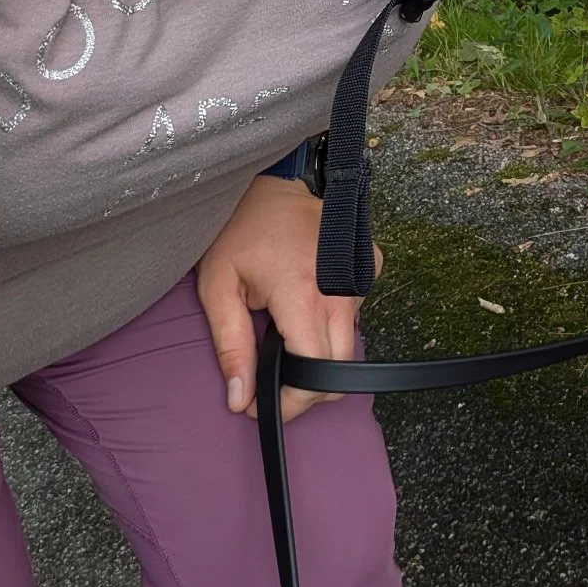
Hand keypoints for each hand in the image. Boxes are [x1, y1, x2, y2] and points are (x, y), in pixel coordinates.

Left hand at [196, 174, 383, 422]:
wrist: (270, 181)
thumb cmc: (238, 231)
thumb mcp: (217, 288)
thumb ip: (230, 347)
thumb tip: (240, 399)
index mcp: (304, 293)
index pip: (316, 372)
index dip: (290, 401)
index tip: (260, 405)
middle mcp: (341, 288)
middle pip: (341, 366)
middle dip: (307, 388)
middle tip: (271, 383)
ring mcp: (361, 276)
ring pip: (348, 341)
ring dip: (318, 354)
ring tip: (281, 336)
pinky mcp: (370, 266)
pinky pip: (355, 313)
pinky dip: (331, 324)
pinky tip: (304, 305)